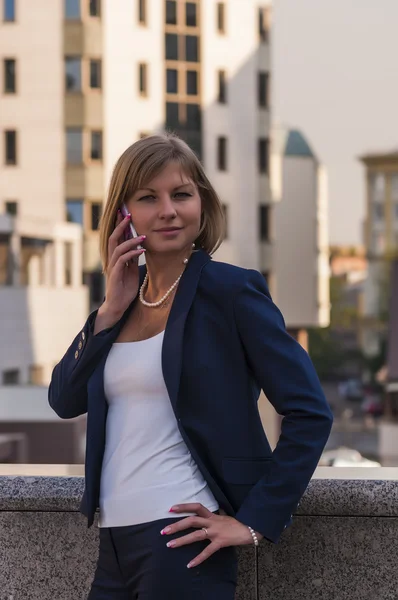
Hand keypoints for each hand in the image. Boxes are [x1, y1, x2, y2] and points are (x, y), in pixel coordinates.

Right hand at [98, 211, 145, 327]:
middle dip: (120, 226)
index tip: (126, 213)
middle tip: (128, 214)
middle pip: (113, 238)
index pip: (117, 238)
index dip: (120, 226)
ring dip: (130, 240)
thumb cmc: (125, 290)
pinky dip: (132, 254)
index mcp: (116, 258)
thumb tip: (140, 247)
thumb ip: (133, 259)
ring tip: (143, 236)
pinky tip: (141, 250)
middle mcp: (112, 260)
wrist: (118, 306)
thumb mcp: (132, 271)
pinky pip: (122, 261)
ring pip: (118, 248)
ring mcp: (112, 267)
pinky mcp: (114, 275)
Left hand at [160, 503, 263, 568]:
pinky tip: (190, 564)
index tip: (171, 509)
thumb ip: (213, 518)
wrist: (250, 528)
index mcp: (212, 515)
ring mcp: (216, 532)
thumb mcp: (223, 517)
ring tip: (170, 545)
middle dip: (176, 525)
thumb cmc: (236, 524)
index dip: (184, 507)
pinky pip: (207, 551)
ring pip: (196, 535)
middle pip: (191, 521)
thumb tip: (205, 517)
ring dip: (181, 540)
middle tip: (164, 531)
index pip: (196, 507)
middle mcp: (212, 522)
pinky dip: (198, 558)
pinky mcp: (220, 542)